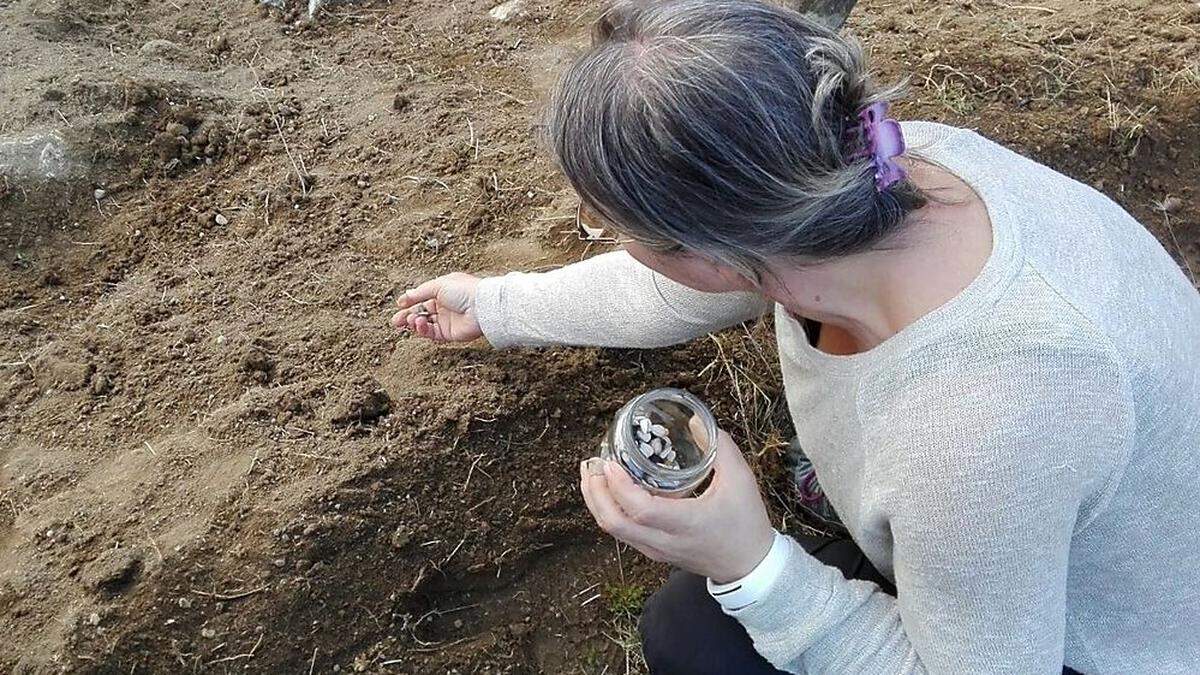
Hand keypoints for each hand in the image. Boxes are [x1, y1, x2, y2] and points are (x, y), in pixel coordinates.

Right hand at [391, 273, 482, 342]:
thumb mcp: (437, 286)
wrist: (482, 307)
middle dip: (407, 316)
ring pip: (424, 324)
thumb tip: (404, 297)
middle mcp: (444, 306)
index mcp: (442, 291)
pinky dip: (423, 330)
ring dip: (414, 323)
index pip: (422, 298)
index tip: (399, 304)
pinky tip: (418, 324)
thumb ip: (419, 293)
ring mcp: (446, 321)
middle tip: (395, 321)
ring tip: (410, 320)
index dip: (410, 302)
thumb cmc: (464, 291)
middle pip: (421, 313)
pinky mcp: (449, 334)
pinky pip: (431, 333)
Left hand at [579, 427, 774, 583]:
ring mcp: (656, 550)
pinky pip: (623, 533)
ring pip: (614, 531)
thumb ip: (721, 448)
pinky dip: (609, 511)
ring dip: (597, 502)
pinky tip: (610, 491)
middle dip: (595, 493)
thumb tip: (696, 422)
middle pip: (615, 523)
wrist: (749, 566)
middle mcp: (665, 541)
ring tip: (592, 474)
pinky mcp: (654, 552)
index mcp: (686, 524)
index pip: (641, 510)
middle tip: (590, 465)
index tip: (610, 462)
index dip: (620, 486)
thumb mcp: (741, 481)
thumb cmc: (746, 524)